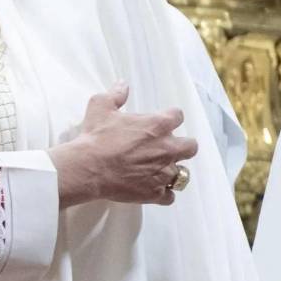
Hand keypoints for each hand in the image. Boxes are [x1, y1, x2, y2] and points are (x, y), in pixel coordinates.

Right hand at [47, 85, 197, 207]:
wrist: (89, 168)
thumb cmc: (96, 136)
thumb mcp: (100, 106)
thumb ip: (115, 94)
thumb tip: (122, 85)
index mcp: (158, 125)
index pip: (178, 116)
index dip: (170, 117)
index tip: (163, 120)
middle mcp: (167, 148)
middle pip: (191, 146)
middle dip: (182, 145)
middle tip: (166, 146)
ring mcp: (164, 173)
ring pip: (182, 174)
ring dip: (170, 170)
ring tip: (156, 169)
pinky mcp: (156, 193)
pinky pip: (170, 196)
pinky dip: (163, 192)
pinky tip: (151, 187)